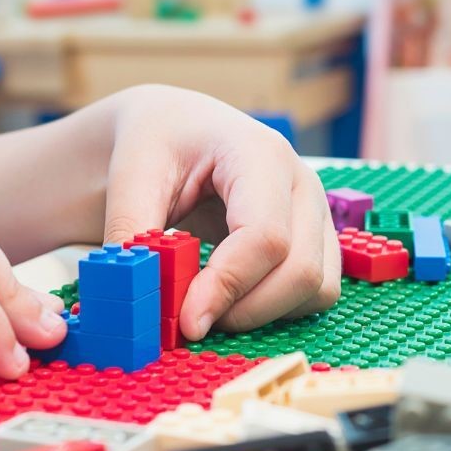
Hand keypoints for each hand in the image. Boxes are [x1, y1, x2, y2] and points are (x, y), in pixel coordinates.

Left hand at [101, 85, 340, 339]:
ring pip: (316, 288)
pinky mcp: (317, 239)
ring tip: (209, 304)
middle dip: (245, 310)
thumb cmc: (159, 143)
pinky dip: (277, 310)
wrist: (179, 128)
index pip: (265, 236)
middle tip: (190, 320)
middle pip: (300, 270)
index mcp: (260, 154)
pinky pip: (317, 292)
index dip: (228, 287)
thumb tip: (133, 293)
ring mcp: (317, 212)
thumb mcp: (132, 176)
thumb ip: (132, 233)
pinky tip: (233, 298)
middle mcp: (302, 183)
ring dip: (263, 313)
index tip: (187, 322)